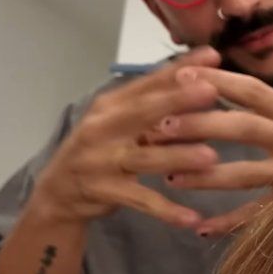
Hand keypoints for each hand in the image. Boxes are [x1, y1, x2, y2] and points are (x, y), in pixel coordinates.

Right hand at [31, 47, 225, 228]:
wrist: (58, 193)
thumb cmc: (103, 150)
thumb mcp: (123, 122)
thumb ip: (157, 104)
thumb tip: (204, 80)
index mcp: (111, 104)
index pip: (149, 81)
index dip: (179, 68)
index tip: (213, 54)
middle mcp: (103, 127)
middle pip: (143, 112)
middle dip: (177, 100)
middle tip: (212, 92)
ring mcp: (100, 159)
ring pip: (144, 157)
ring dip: (177, 157)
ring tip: (211, 157)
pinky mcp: (102, 190)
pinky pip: (139, 200)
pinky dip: (165, 210)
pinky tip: (192, 219)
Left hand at [145, 67, 272, 235]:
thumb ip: (269, 110)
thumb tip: (216, 85)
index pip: (253, 91)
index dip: (217, 81)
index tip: (180, 76)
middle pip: (244, 127)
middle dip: (200, 125)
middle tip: (160, 126)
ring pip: (246, 175)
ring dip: (205, 177)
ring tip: (170, 178)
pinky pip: (260, 216)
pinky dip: (230, 223)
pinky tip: (200, 227)